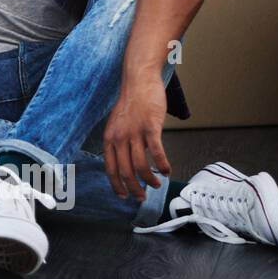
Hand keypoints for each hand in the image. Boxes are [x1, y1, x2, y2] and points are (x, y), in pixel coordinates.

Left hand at [102, 75, 172, 201]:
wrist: (139, 81)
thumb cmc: (131, 102)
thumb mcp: (117, 124)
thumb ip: (120, 142)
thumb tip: (128, 161)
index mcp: (109, 138)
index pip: (110, 168)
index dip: (117, 185)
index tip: (124, 195)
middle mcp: (119, 137)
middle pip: (125, 171)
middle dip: (134, 188)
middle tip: (142, 196)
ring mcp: (135, 132)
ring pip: (141, 165)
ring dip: (150, 179)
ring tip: (157, 184)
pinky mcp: (150, 127)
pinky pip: (157, 152)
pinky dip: (163, 164)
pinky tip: (167, 171)